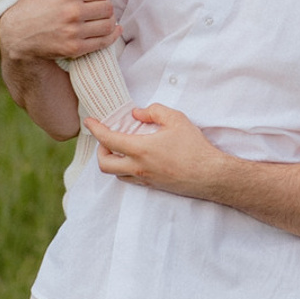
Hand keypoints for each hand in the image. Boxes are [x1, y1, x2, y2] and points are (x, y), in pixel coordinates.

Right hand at [0, 0, 117, 63]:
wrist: (17, 34)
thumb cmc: (34, 7)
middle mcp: (73, 10)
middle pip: (107, 7)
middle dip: (106, 8)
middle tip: (100, 10)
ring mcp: (74, 31)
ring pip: (108, 24)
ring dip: (110, 22)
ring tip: (104, 20)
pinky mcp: (75, 48)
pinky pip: (103, 41)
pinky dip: (112, 36)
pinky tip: (114, 31)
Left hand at [90, 105, 228, 197]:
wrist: (210, 175)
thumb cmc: (194, 147)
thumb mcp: (177, 119)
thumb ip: (154, 111)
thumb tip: (137, 114)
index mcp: (141, 149)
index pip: (108, 140)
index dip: (95, 129)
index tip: (89, 121)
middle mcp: (138, 167)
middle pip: (104, 164)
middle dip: (100, 150)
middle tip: (107, 138)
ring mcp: (145, 179)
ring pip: (116, 174)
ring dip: (113, 161)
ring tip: (121, 148)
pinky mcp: (153, 186)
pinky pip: (130, 179)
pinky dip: (126, 169)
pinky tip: (136, 159)